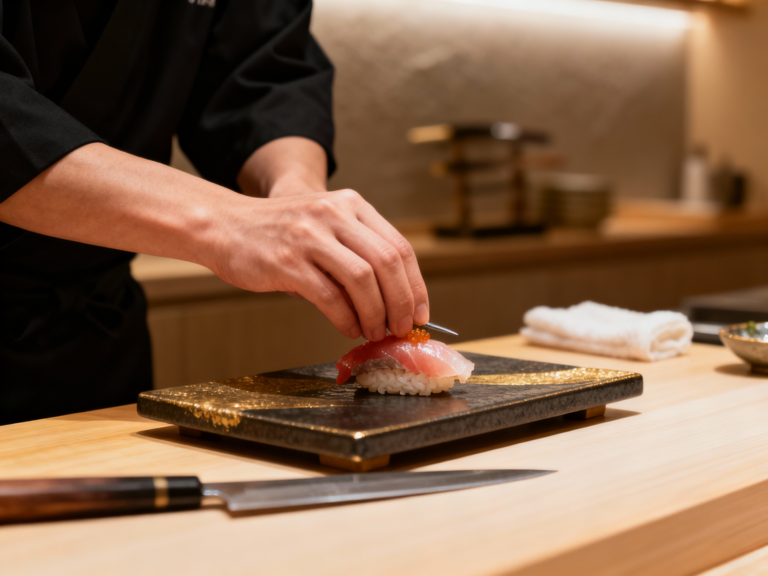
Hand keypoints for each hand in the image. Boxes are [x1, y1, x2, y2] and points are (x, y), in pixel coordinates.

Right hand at [209, 189, 429, 340]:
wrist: (224, 225)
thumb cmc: (279, 233)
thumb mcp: (324, 227)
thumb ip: (356, 253)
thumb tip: (393, 302)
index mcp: (350, 205)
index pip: (399, 247)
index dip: (416, 285)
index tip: (421, 312)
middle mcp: (334, 214)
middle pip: (387, 263)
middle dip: (402, 303)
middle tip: (402, 328)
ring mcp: (310, 236)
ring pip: (363, 281)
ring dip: (376, 314)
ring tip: (375, 332)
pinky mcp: (287, 262)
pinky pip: (330, 297)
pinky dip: (346, 319)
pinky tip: (348, 328)